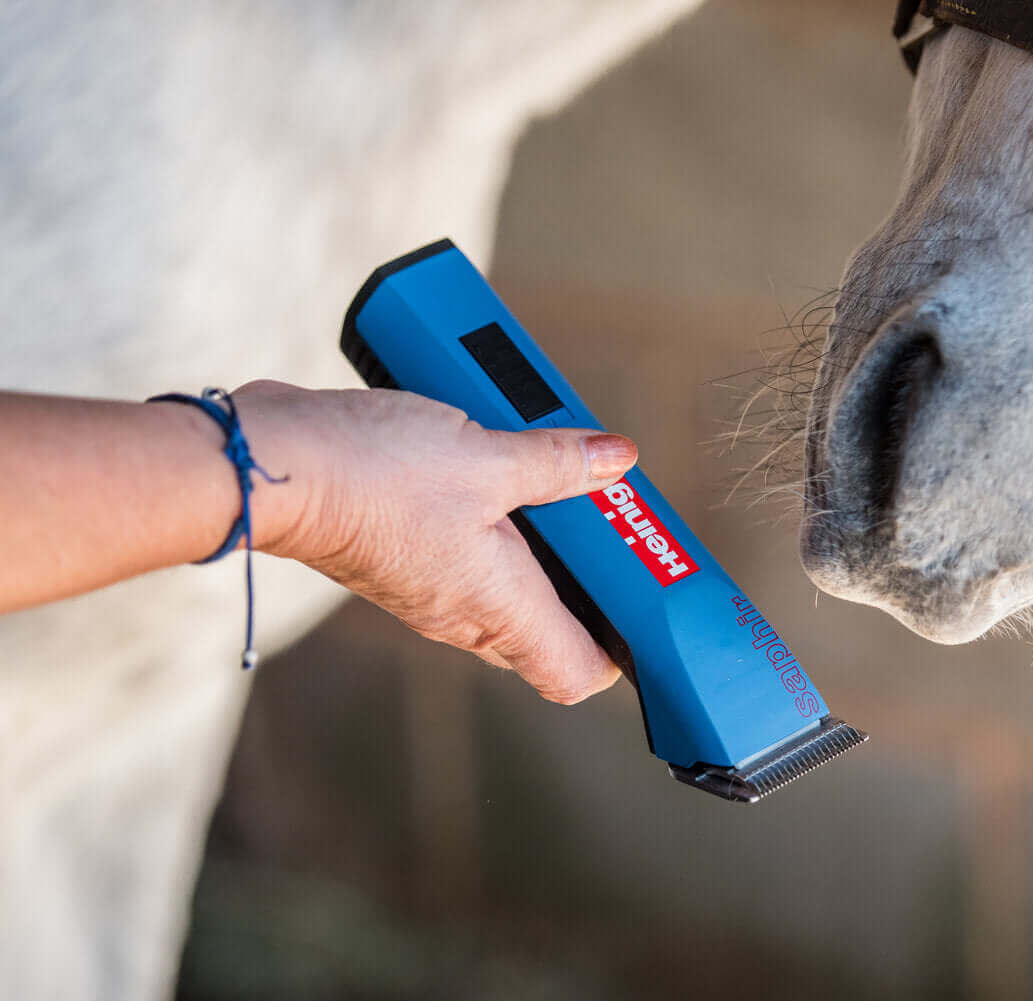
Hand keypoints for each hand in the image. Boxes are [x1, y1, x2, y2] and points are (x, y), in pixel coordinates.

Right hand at [235, 380, 637, 703]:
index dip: (621, 657)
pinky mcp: (404, 558)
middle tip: (618, 531)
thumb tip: (615, 460)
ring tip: (564, 485)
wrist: (266, 466)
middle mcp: (466, 614)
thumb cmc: (373, 475)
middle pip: (548, 629)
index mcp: (501, 607)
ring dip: (541, 547)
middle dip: (590, 587)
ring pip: (508, 587)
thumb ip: (558, 463)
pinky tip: (501, 471)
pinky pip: (468, 557)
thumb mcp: (487, 458)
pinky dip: (495, 525)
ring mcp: (432, 590)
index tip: (648, 615)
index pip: (575, 674)